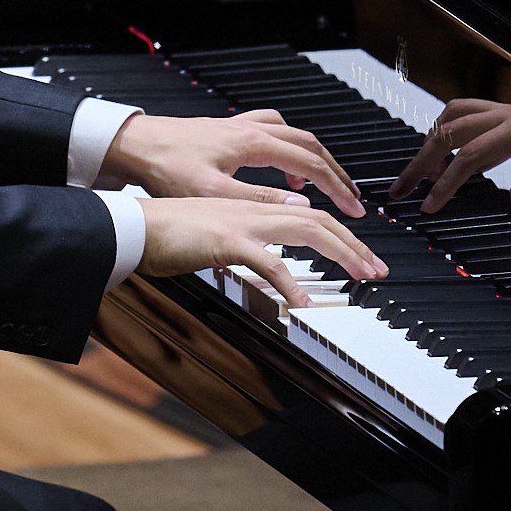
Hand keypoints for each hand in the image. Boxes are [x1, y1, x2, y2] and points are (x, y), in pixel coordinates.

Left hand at [102, 109, 365, 215]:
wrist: (136, 144)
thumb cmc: (166, 167)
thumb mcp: (214, 192)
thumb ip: (260, 199)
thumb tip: (301, 207)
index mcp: (255, 143)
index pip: (312, 165)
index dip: (338, 189)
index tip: (355, 210)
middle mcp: (254, 129)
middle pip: (312, 147)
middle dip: (336, 175)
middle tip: (353, 200)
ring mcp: (243, 126)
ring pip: (296, 137)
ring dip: (316, 161)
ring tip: (325, 186)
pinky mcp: (231, 131)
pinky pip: (275, 133)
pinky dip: (290, 151)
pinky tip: (284, 169)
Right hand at [139, 192, 386, 310]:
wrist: (133, 226)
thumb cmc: (166, 234)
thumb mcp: (214, 236)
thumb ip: (245, 243)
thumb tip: (268, 256)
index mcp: (252, 208)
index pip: (309, 216)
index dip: (340, 235)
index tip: (361, 257)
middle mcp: (253, 210)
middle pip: (319, 220)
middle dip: (354, 245)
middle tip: (377, 269)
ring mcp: (242, 223)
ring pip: (306, 230)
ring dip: (340, 253)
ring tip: (361, 277)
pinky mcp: (227, 241)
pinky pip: (268, 262)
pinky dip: (290, 282)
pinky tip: (303, 303)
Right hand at [394, 91, 510, 212]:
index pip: (469, 155)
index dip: (445, 182)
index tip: (429, 205)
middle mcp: (509, 114)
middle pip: (450, 130)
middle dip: (421, 160)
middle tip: (401, 189)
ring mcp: (509, 111)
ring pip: (455, 115)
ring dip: (432, 141)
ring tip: (420, 173)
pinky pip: (469, 115)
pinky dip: (450, 131)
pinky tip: (451, 155)